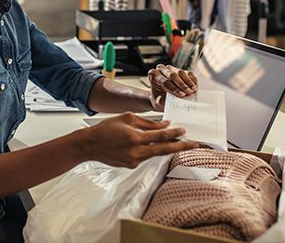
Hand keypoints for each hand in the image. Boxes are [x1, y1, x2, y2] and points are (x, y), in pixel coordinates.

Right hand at [81, 112, 197, 167]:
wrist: (89, 145)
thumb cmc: (106, 129)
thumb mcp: (126, 118)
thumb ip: (147, 122)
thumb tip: (165, 125)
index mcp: (134, 137)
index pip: (160, 136)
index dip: (174, 133)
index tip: (184, 131)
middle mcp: (135, 151)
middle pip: (164, 150)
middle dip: (181, 146)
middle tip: (195, 144)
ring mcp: (133, 161)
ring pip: (155, 154)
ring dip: (167, 149)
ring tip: (178, 144)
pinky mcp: (130, 166)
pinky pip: (145, 157)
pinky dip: (149, 150)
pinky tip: (149, 145)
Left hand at [147, 64, 197, 110]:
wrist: (161, 97)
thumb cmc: (159, 98)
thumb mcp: (158, 101)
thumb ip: (162, 100)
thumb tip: (170, 101)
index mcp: (153, 75)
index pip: (164, 81)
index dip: (174, 89)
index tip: (182, 95)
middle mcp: (161, 69)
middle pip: (172, 75)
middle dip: (182, 85)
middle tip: (189, 93)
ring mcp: (171, 68)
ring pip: (181, 72)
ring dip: (188, 83)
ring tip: (193, 91)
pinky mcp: (180, 70)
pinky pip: (188, 73)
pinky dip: (192, 79)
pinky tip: (195, 86)